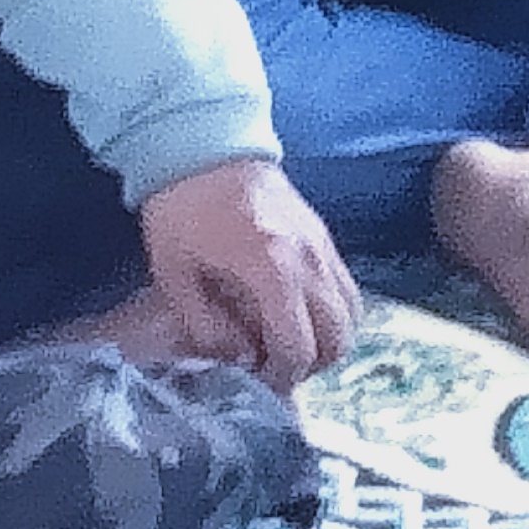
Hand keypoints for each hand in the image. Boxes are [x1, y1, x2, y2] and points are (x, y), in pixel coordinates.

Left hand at [136, 157, 361, 390]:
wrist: (204, 146)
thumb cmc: (182, 211)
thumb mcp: (176, 276)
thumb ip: (206, 327)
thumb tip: (238, 360)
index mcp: (272, 270)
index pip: (298, 348)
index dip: (280, 378)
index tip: (256, 383)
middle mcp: (310, 260)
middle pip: (338, 338)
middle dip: (309, 364)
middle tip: (273, 366)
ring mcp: (324, 246)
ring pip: (352, 314)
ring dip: (327, 340)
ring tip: (287, 342)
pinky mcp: (325, 237)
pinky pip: (348, 288)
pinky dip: (333, 312)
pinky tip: (296, 313)